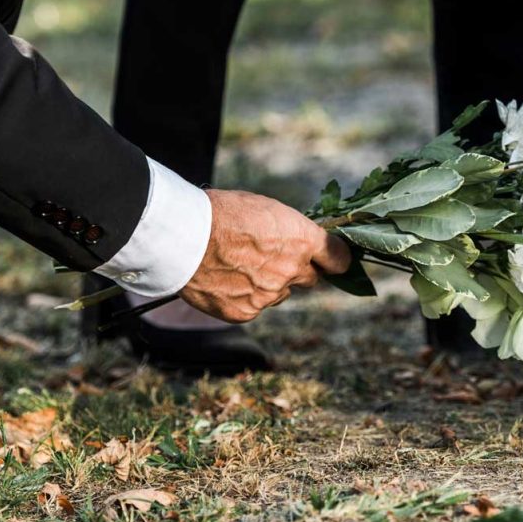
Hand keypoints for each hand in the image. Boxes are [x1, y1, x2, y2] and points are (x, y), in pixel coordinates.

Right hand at [180, 188, 350, 322]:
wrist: (183, 237)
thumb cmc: (222, 213)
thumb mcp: (265, 209)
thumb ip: (289, 232)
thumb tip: (297, 243)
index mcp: (302, 239)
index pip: (339, 258)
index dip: (336, 258)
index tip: (333, 259)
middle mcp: (292, 270)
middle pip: (310, 278)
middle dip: (298, 270)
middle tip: (273, 258)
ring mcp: (270, 295)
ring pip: (279, 293)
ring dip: (268, 283)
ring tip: (237, 265)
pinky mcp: (246, 312)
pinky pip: (254, 307)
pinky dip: (244, 297)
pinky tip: (225, 280)